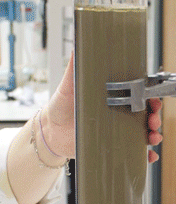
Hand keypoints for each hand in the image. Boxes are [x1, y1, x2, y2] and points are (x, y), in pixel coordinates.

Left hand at [44, 54, 162, 162]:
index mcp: (110, 97)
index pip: (137, 94)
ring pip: (142, 132)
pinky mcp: (110, 145)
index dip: (149, 96)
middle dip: (154, 116)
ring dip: (153, 135)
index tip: (153, 99)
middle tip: (152, 119)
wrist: (49, 130)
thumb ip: (73, 68)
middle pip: (144, 113)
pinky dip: (144, 155)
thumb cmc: (60, 105)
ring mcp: (115, 130)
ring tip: (152, 137)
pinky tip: (148, 156)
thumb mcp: (67, 86)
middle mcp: (117, 113)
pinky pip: (132, 151)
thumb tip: (76, 47)